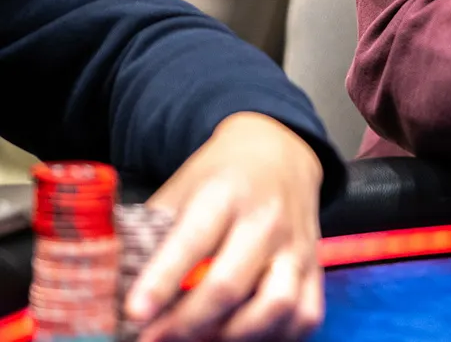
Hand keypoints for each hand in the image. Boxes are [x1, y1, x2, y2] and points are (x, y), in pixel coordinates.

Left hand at [130, 113, 323, 341]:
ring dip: (233, 334)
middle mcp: (266, 220)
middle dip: (186, 323)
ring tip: (201, 339)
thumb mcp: (180, 188)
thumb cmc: (221, 177)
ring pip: (276, 305)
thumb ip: (150, 234)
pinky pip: (305, 314)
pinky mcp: (315, 266)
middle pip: (230, 285)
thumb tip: (109, 287)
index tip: (134, 312)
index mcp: (225, 194)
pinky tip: (243, 334)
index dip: (161, 281)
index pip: (193, 242)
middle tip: (153, 339)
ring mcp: (297, 245)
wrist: (280, 152)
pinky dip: (276, 336)